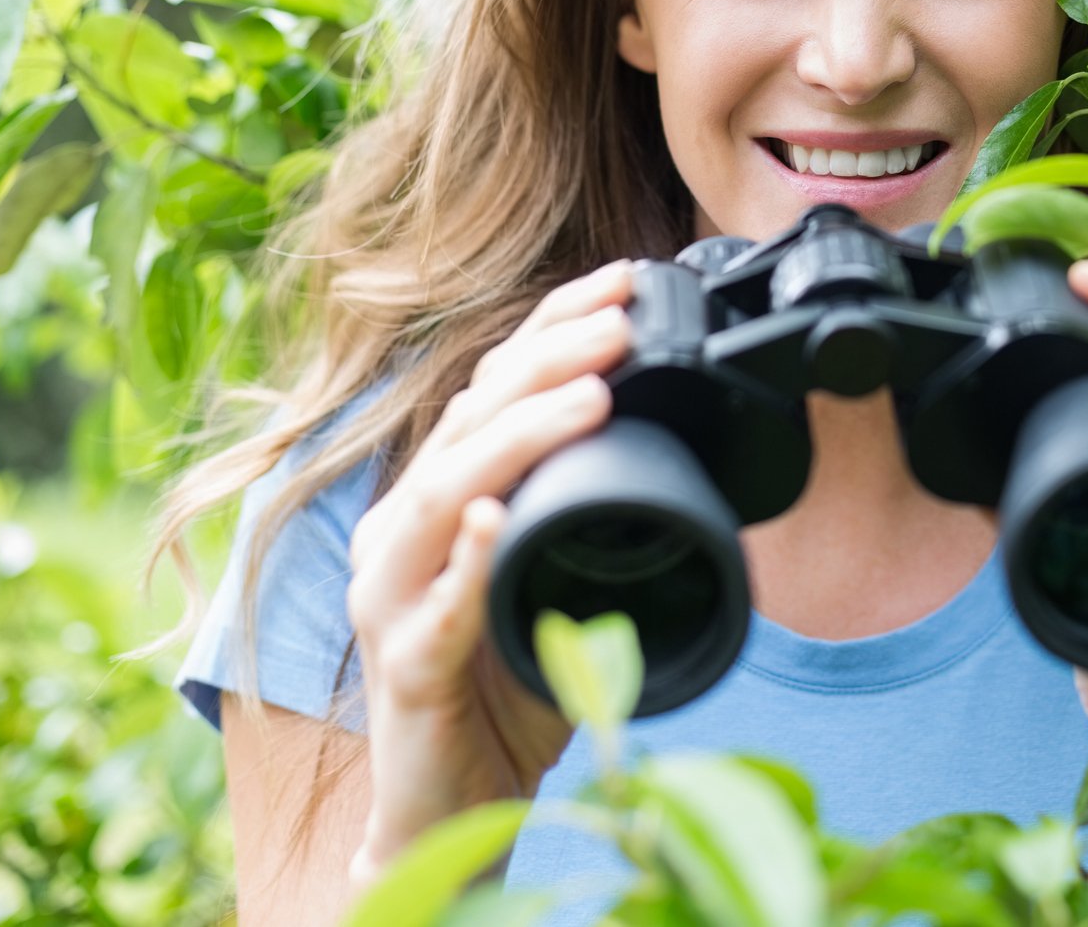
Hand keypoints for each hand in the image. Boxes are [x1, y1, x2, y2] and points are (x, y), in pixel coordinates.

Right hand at [342, 260, 638, 887]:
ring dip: (519, 437)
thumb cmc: (507, 687)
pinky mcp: (406, 668)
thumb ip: (597, 522)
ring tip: (589, 394)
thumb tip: (694, 460)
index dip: (552, 328)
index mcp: (442, 501)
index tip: (622, 280)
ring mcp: (393, 598)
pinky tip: (494, 518)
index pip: (494, 390)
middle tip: (620, 317)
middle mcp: (404, 534)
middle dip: (548, 360)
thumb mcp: (566, 583)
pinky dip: (466, 559)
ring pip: (446, 494)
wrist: (454, 807)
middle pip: (470, 422)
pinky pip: (433, 608)